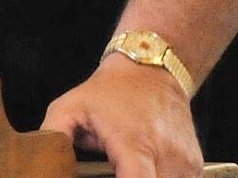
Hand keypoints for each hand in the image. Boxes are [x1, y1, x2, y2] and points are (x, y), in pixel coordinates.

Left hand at [42, 55, 203, 177]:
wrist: (151, 69)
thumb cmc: (108, 92)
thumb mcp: (70, 106)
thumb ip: (53, 135)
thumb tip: (42, 163)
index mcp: (134, 144)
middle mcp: (166, 155)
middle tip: (111, 172)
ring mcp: (185, 162)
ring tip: (125, 169)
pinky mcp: (195, 166)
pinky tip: (144, 171)